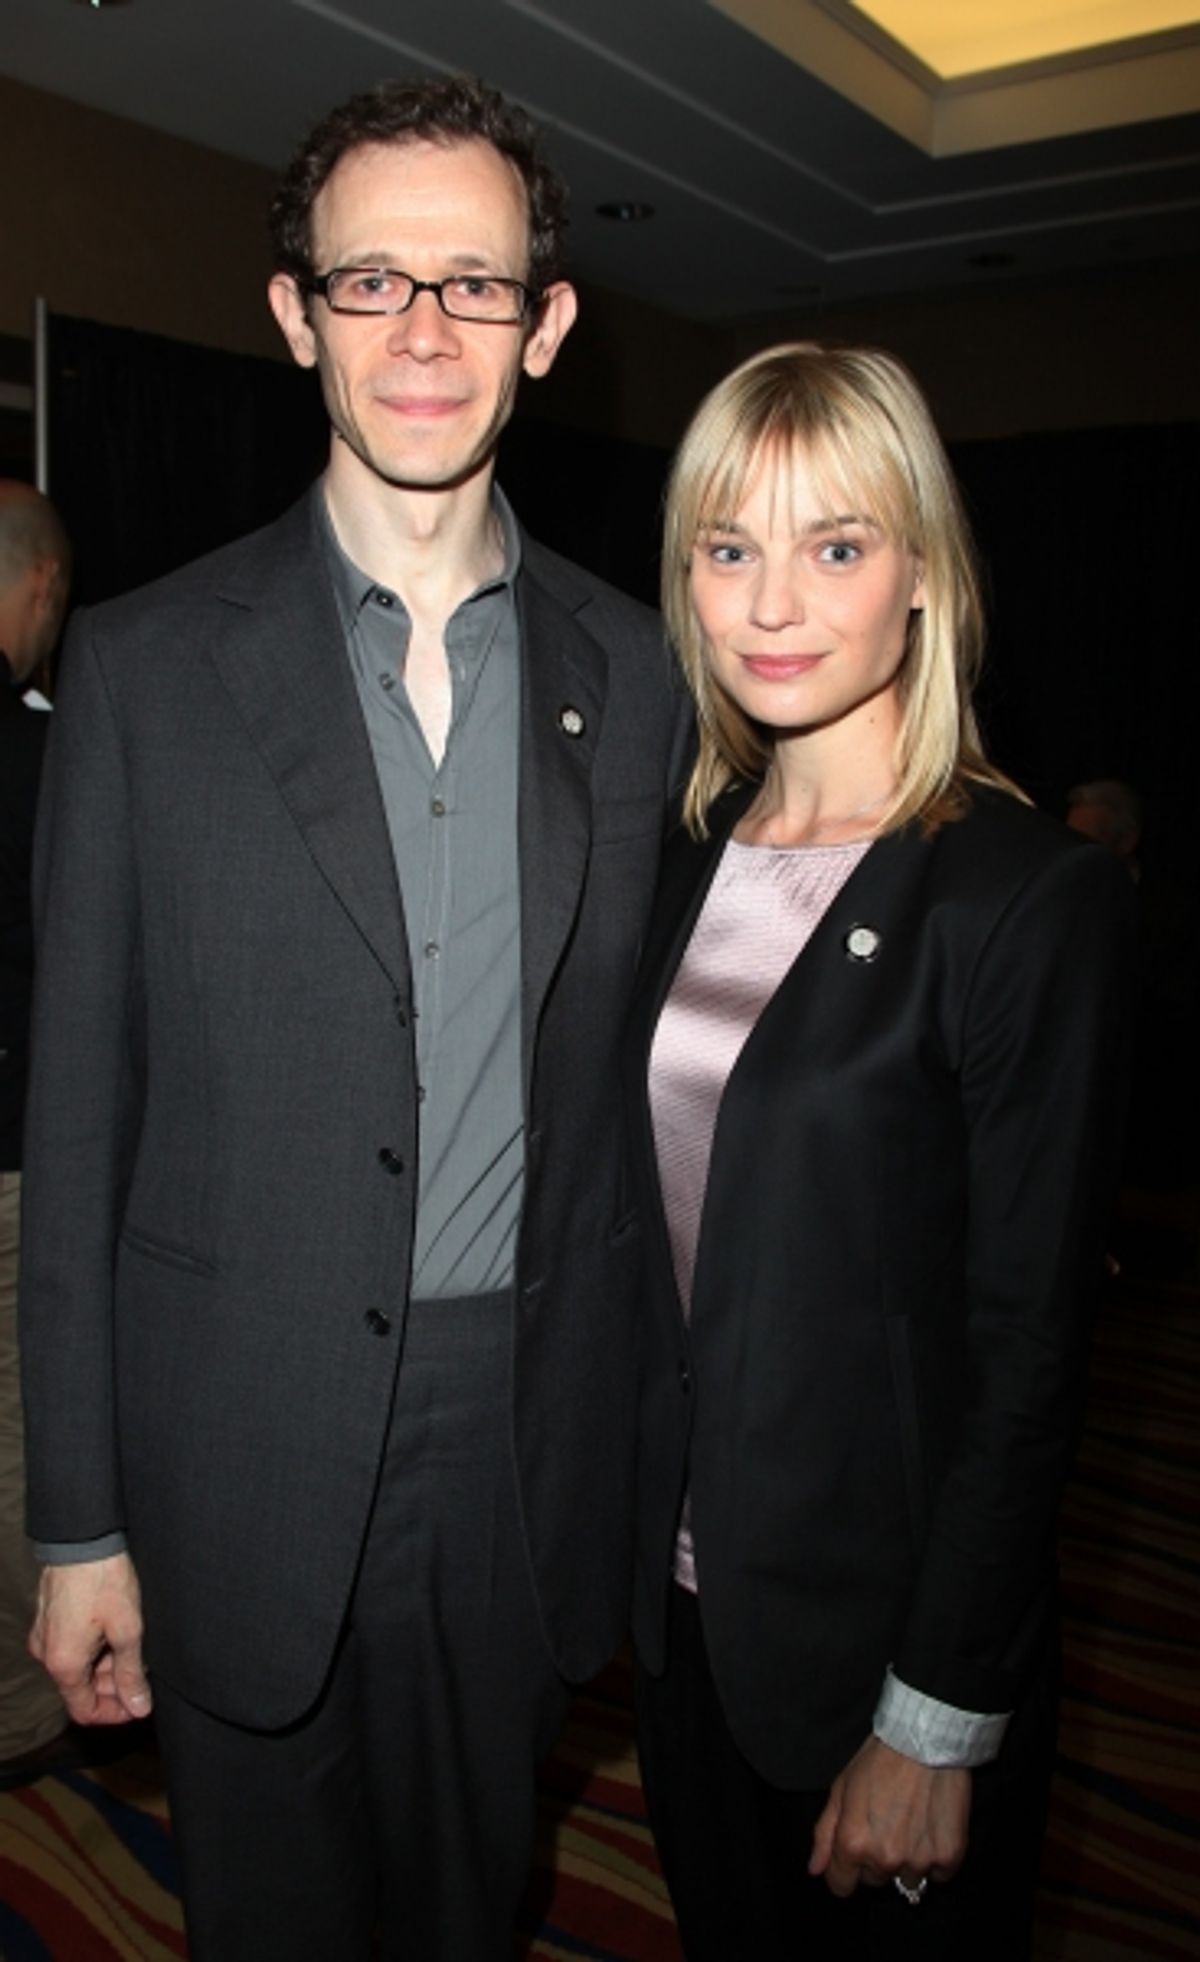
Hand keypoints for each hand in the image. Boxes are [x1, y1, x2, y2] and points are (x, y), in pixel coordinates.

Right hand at [29, 1553, 151, 1724]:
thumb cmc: (105, 1581)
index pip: (84, 1711)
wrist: (82, 1538)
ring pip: (78, 1667)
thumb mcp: (128, 1630)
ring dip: (105, 1665)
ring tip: (135, 1646)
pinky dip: (94, 1648)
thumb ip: (131, 1673)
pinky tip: (117, 1630)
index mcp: (63, 1665)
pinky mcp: (49, 1619)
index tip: (138, 1702)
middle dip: (113, 1686)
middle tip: (144, 1670)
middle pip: (81, 1689)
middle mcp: (47, 1655)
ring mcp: (45, 1636)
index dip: (113, 1714)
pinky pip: (71, 1647)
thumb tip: (139, 1707)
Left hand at [808, 1735, 969, 1897]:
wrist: (925, 1740)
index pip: (841, 1886)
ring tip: (912, 1823)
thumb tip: (815, 1869)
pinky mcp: (949, 1856)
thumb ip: (824, 1833)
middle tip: (886, 1824)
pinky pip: (939, 1874)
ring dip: (908, 1859)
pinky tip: (932, 1828)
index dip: (844, 1870)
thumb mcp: (841, 1788)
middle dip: (876, 1858)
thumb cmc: (880, 1759)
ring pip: (908, 1880)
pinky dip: (936, 1857)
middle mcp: (885, 1859)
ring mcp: (919, 1860)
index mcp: (853, 1843)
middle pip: (875, 1880)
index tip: (854, 1854)